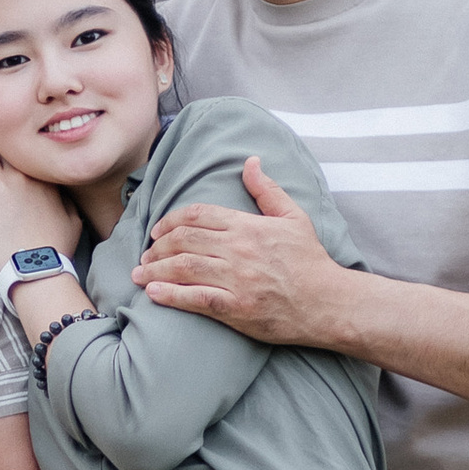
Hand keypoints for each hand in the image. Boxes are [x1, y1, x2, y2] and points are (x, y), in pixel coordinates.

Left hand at [0, 128, 79, 276]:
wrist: (34, 266)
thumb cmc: (55, 248)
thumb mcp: (72, 219)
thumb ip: (64, 200)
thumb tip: (59, 193)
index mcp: (43, 177)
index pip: (23, 152)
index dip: (10, 144)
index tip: (3, 141)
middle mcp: (22, 173)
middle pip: (0, 145)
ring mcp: (0, 183)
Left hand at [134, 157, 355, 346]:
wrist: (329, 302)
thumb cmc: (310, 260)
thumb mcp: (293, 217)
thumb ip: (267, 189)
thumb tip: (250, 161)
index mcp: (248, 226)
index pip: (197, 215)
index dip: (170, 220)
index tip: (157, 230)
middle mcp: (239, 250)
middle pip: (184, 240)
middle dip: (158, 246)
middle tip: (145, 254)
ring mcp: (237, 279)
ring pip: (184, 267)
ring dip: (155, 269)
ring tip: (139, 274)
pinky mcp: (237, 308)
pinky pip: (196, 298)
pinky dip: (170, 294)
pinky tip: (153, 293)